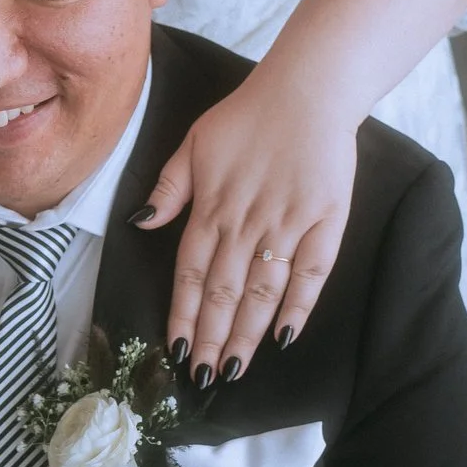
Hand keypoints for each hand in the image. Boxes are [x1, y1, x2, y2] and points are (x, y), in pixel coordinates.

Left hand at [139, 57, 359, 382]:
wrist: (307, 89)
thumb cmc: (246, 116)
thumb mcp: (191, 144)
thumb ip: (168, 189)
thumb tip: (140, 223)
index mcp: (210, 207)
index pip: (190, 273)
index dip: (184, 315)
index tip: (178, 350)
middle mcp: (245, 222)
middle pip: (224, 292)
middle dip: (212, 338)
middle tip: (205, 377)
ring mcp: (287, 223)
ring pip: (262, 291)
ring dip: (247, 332)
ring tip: (235, 367)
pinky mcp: (325, 220)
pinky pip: (311, 273)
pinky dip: (298, 305)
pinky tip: (284, 336)